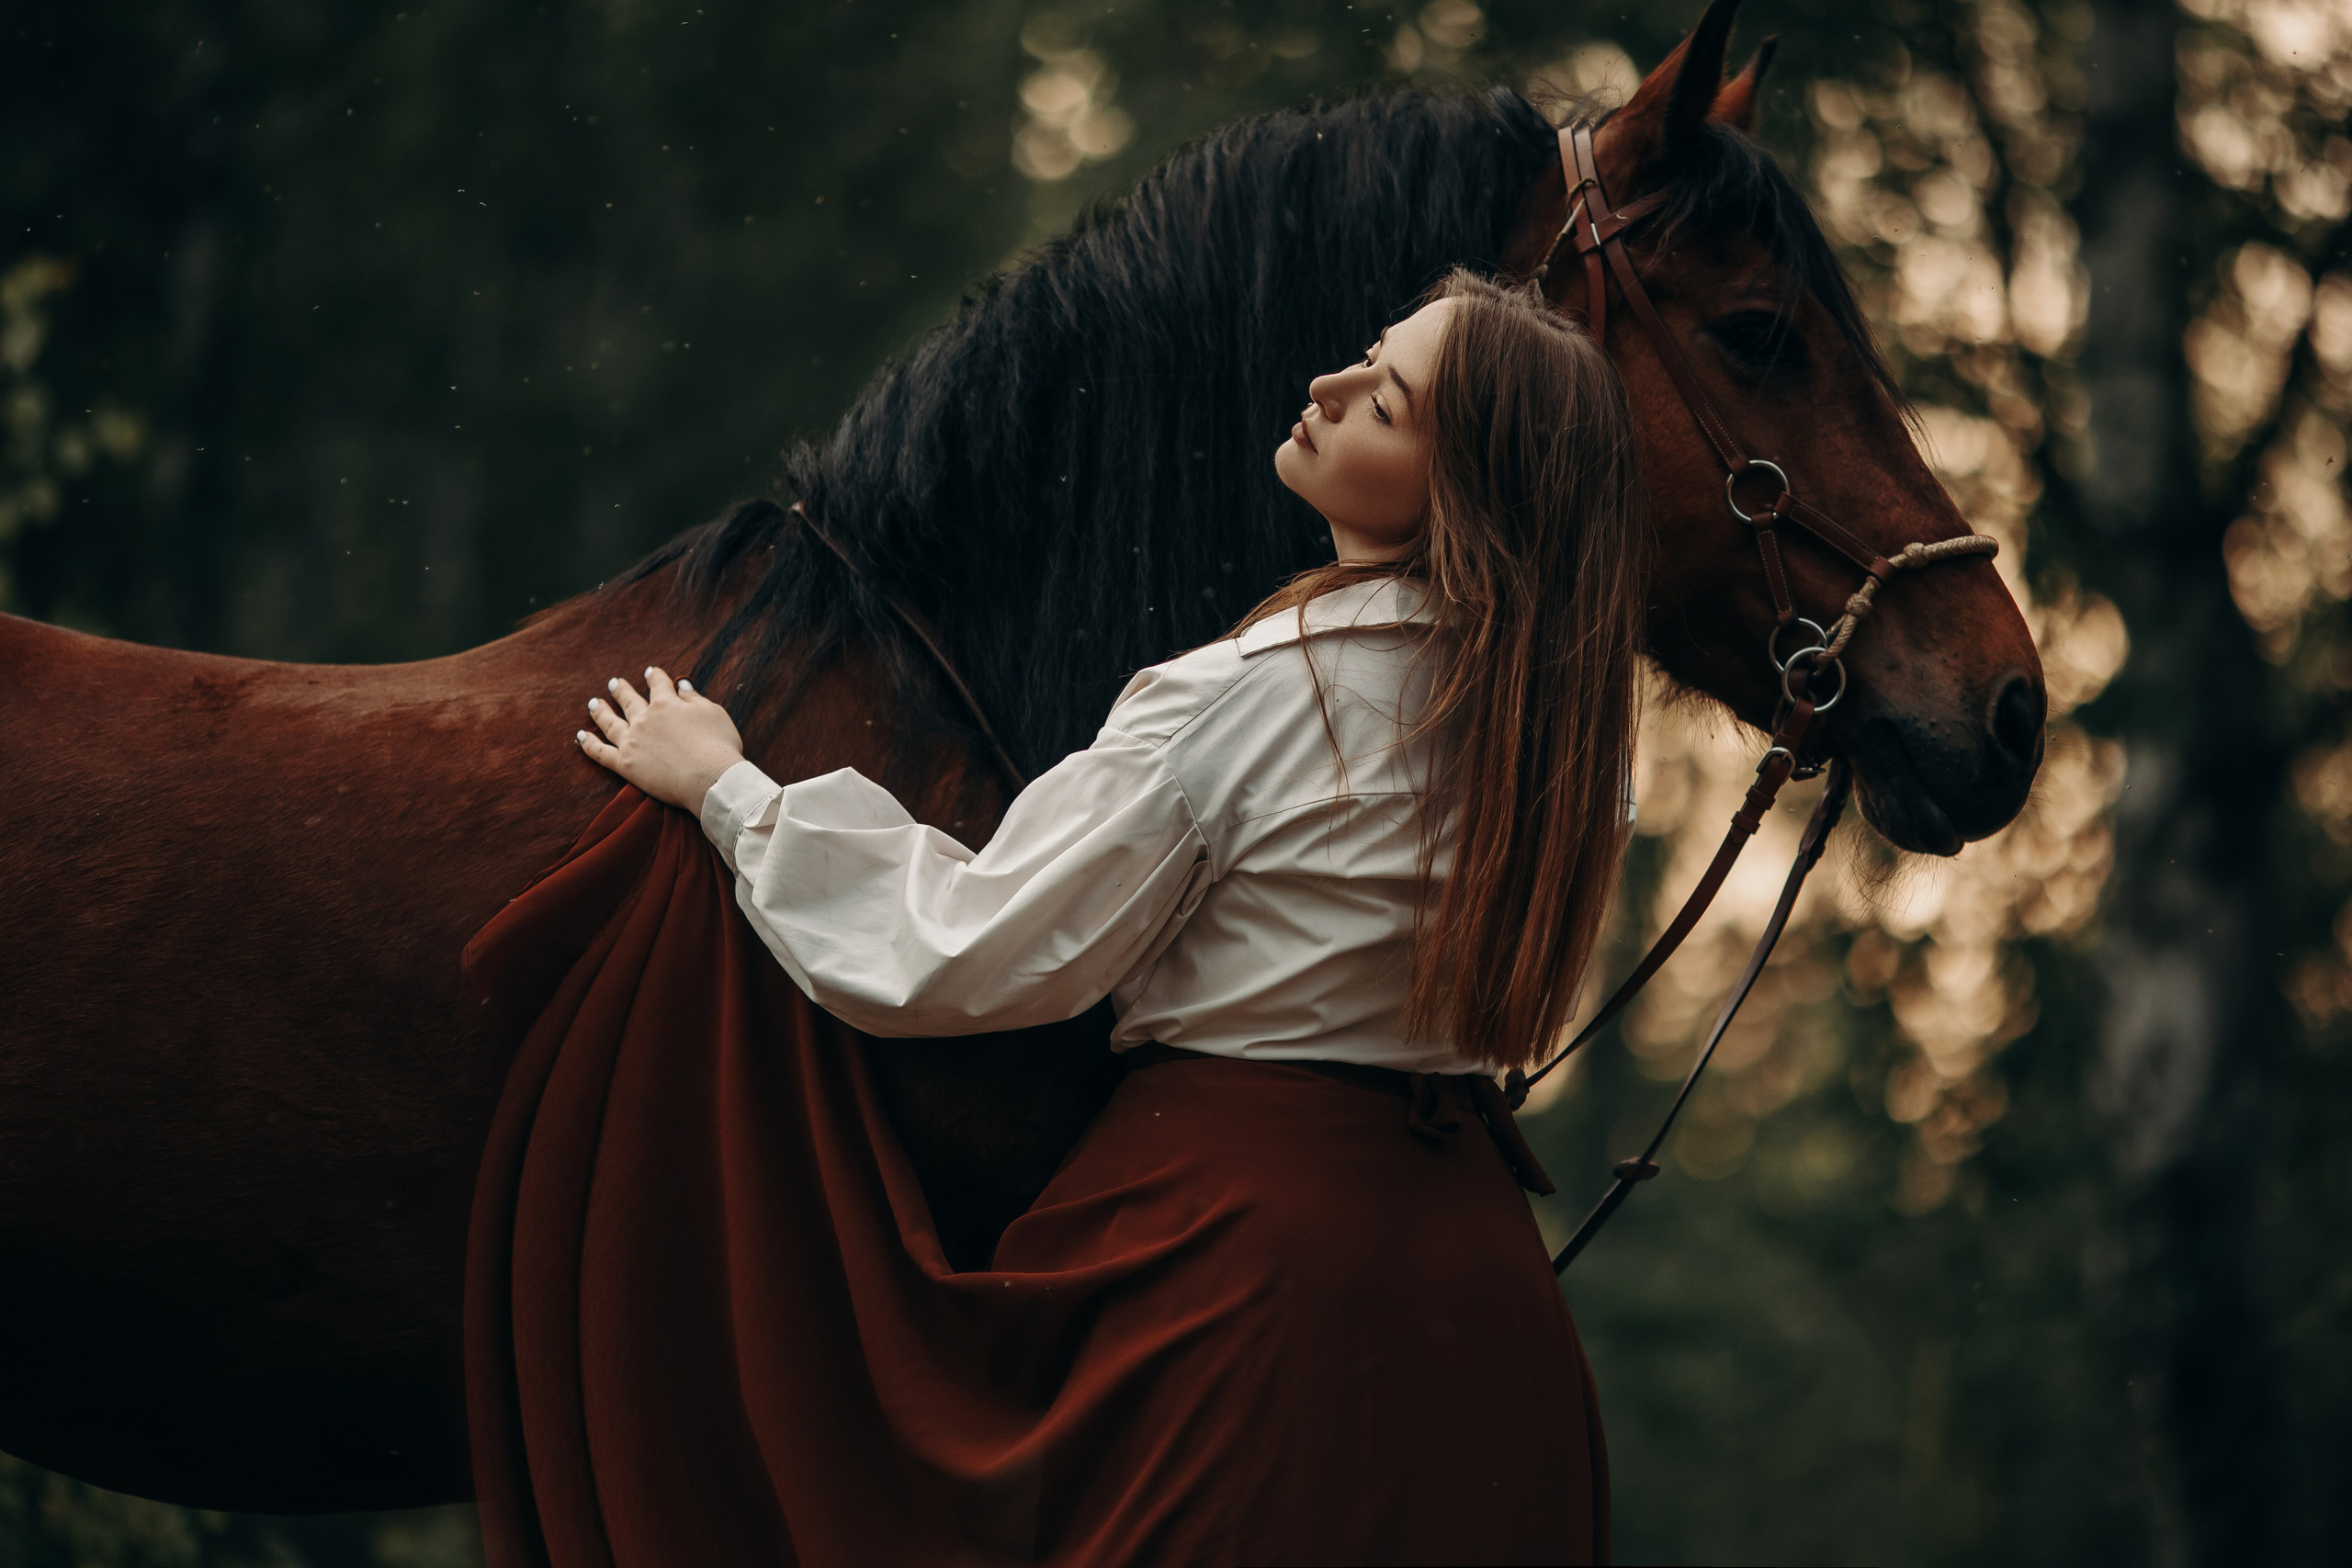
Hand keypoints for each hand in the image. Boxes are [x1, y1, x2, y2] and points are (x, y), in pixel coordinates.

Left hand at [577, 666, 746, 811]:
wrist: (710, 778)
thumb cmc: (719, 746)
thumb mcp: (713, 713)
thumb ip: (694, 698)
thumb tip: (682, 686)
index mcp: (666, 703)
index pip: (658, 683)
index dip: (654, 676)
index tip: (650, 672)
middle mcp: (645, 719)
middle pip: (628, 700)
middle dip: (621, 690)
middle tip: (614, 683)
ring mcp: (632, 741)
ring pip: (610, 723)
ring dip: (600, 712)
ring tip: (593, 704)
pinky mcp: (625, 765)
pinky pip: (600, 752)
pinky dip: (588, 744)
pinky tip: (580, 736)